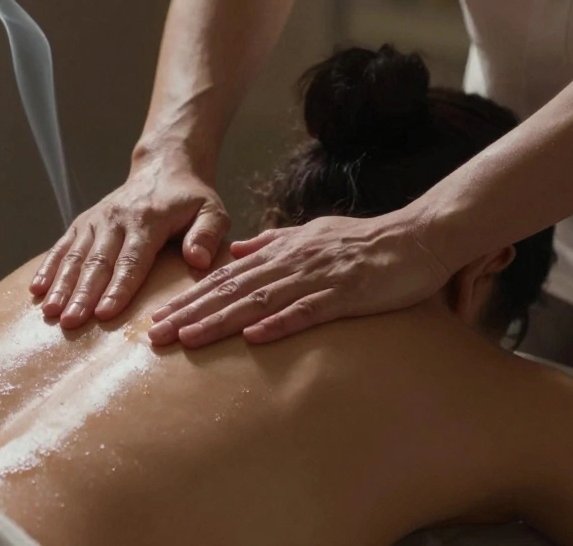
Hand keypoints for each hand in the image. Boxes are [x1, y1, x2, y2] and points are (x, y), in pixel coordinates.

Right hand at [31, 156, 229, 327]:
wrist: (165, 167)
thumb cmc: (191, 199)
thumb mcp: (212, 211)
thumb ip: (207, 235)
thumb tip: (197, 261)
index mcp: (148, 219)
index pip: (132, 259)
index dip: (118, 287)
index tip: (105, 313)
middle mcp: (117, 218)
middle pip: (97, 261)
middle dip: (82, 293)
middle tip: (71, 322)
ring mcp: (97, 219)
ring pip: (75, 255)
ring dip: (62, 285)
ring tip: (51, 312)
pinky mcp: (84, 221)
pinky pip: (62, 245)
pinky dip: (48, 267)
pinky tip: (36, 289)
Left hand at [147, 211, 450, 347]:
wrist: (417, 237)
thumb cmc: (364, 241)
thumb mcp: (311, 235)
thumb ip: (272, 242)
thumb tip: (235, 251)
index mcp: (282, 250)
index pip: (225, 277)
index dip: (190, 297)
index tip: (159, 317)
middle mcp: (292, 261)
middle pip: (232, 290)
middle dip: (191, 312)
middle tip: (155, 335)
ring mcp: (318, 277)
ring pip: (260, 300)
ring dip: (222, 320)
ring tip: (189, 338)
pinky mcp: (346, 293)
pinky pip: (309, 310)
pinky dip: (280, 323)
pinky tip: (255, 337)